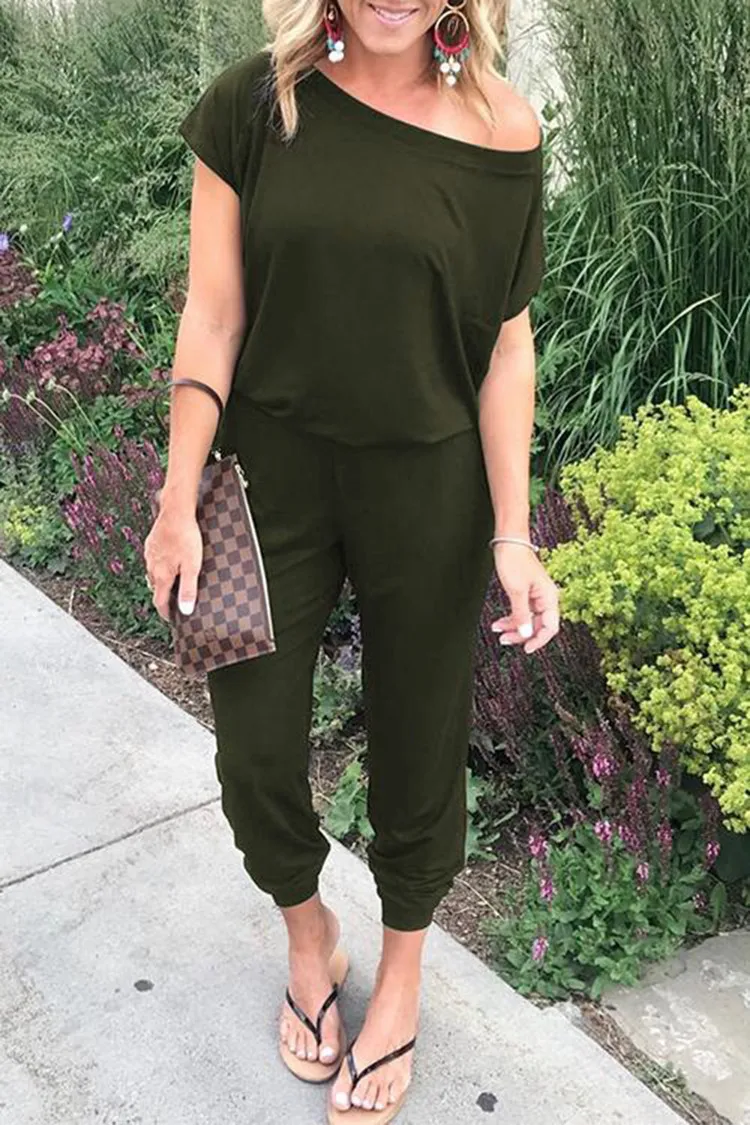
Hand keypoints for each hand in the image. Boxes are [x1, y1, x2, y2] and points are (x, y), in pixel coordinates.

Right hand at [143, 492, 202, 622]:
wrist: (175, 511)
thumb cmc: (186, 537)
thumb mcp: (192, 566)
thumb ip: (189, 589)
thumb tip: (185, 610)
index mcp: (162, 575)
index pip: (160, 601)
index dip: (165, 612)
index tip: (170, 619)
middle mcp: (152, 566)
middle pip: (155, 588)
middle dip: (163, 597)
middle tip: (173, 602)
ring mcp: (150, 554)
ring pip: (153, 573)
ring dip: (160, 581)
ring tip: (171, 584)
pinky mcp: (151, 543)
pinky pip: (153, 560)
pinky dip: (159, 566)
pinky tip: (167, 561)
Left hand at [490, 542, 559, 653]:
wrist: (509, 541)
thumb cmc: (515, 560)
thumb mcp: (516, 591)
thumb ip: (521, 615)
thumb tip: (526, 634)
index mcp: (549, 598)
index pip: (550, 627)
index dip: (539, 640)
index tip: (526, 648)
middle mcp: (545, 598)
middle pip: (537, 625)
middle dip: (521, 634)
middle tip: (504, 640)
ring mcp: (535, 596)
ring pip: (527, 620)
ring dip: (513, 627)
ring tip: (498, 631)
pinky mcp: (526, 593)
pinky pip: (521, 612)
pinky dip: (511, 618)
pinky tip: (500, 623)